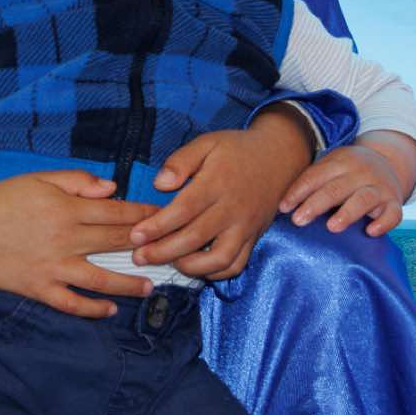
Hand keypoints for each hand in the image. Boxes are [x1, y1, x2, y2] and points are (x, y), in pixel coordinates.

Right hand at [0, 171, 157, 317]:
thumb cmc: (3, 199)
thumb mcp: (39, 178)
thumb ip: (77, 181)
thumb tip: (111, 188)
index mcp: (67, 209)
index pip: (116, 213)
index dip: (143, 216)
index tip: (164, 218)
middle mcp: (66, 239)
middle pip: (114, 243)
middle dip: (145, 247)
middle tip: (169, 252)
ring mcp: (54, 267)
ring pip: (100, 278)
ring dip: (128, 283)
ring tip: (149, 287)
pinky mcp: (40, 288)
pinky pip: (71, 303)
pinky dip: (92, 309)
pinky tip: (109, 310)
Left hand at [130, 109, 312, 280]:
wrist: (279, 156)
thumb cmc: (237, 149)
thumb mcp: (208, 143)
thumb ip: (181, 161)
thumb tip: (159, 184)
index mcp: (218, 183)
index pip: (184, 210)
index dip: (158, 226)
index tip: (136, 236)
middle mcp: (233, 209)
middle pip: (195, 238)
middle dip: (163, 252)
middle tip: (139, 257)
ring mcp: (246, 227)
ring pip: (219, 258)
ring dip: (190, 267)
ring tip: (167, 263)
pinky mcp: (254, 237)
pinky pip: (236, 264)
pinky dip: (215, 271)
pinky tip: (195, 267)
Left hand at [281, 141, 407, 235]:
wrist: (388, 162)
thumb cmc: (348, 173)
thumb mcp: (332, 167)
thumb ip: (313, 182)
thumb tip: (283, 207)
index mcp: (340, 161)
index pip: (316, 176)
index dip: (299, 192)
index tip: (284, 208)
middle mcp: (361, 172)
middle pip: (336, 188)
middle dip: (316, 204)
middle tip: (298, 220)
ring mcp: (380, 187)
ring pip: (364, 199)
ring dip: (347, 213)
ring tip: (332, 227)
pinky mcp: (394, 202)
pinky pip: (393, 214)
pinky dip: (383, 223)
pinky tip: (370, 232)